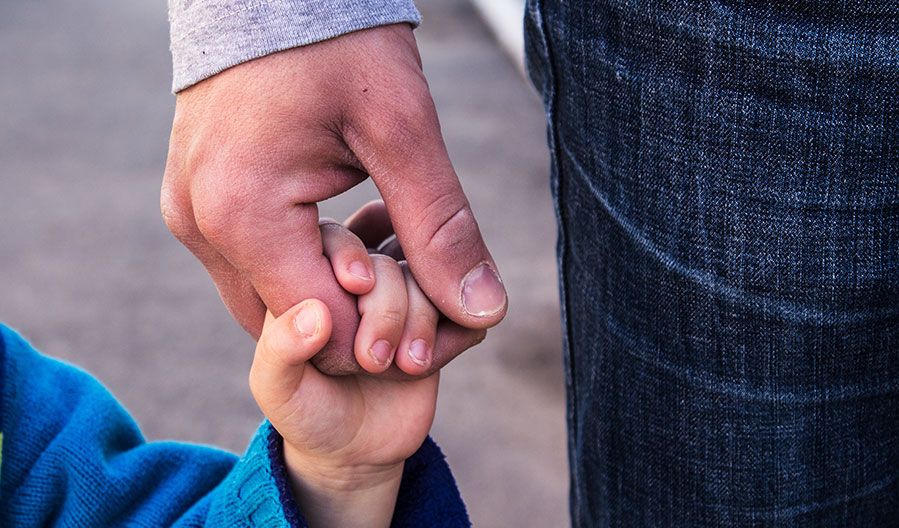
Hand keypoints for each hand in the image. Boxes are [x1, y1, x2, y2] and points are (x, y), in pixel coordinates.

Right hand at [161, 24, 507, 376]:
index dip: (386, 338)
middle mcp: (201, 225)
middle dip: (359, 327)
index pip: (321, 329)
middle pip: (290, 327)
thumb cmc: (338, 40)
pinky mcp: (197, 202)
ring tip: (388, 266)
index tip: (438, 320)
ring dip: (331, 302)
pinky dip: (304, 273)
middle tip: (420, 292)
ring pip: (269, 303)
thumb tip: (483, 309)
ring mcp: (191, 215)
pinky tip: (350, 246)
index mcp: (243, 213)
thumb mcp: (402, 129)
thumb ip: (440, 227)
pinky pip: (253, 267)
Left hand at [248, 269, 442, 524]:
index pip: (334, 237)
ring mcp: (405, 298)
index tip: (354, 288)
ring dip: (421, 320)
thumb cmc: (305, 411)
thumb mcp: (277, 389)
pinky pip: (464, 309)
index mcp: (314, 277)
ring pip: (430, 278)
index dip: (347, 254)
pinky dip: (455, 332)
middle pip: (387, 259)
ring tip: (407, 366)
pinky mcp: (439, 323)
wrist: (355, 451)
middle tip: (372, 360)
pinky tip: (429, 362)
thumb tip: (316, 312)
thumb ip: (280, 349)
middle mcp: (362, 280)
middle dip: (386, 307)